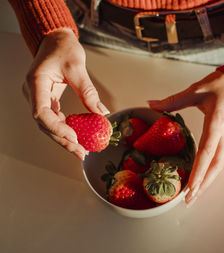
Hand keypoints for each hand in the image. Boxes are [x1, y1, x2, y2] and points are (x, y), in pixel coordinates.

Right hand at [23, 28, 108, 159]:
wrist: (55, 40)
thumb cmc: (63, 48)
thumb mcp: (77, 67)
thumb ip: (88, 91)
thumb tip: (102, 113)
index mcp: (36, 83)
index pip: (41, 113)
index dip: (57, 128)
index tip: (74, 136)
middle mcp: (33, 93)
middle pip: (45, 124)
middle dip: (62, 140)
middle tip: (81, 152)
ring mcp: (39, 97)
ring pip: (49, 124)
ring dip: (64, 138)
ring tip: (81, 150)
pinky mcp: (47, 99)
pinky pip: (55, 118)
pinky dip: (66, 128)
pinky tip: (78, 137)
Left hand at [148, 70, 223, 204]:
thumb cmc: (222, 84)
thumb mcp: (197, 90)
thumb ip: (174, 100)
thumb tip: (152, 104)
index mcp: (217, 123)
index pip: (207, 152)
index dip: (198, 171)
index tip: (190, 187)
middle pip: (216, 166)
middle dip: (203, 185)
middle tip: (189, 200)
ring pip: (219, 164)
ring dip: (208, 181)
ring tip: (195, 195)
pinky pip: (220, 158)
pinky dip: (211, 171)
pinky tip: (203, 177)